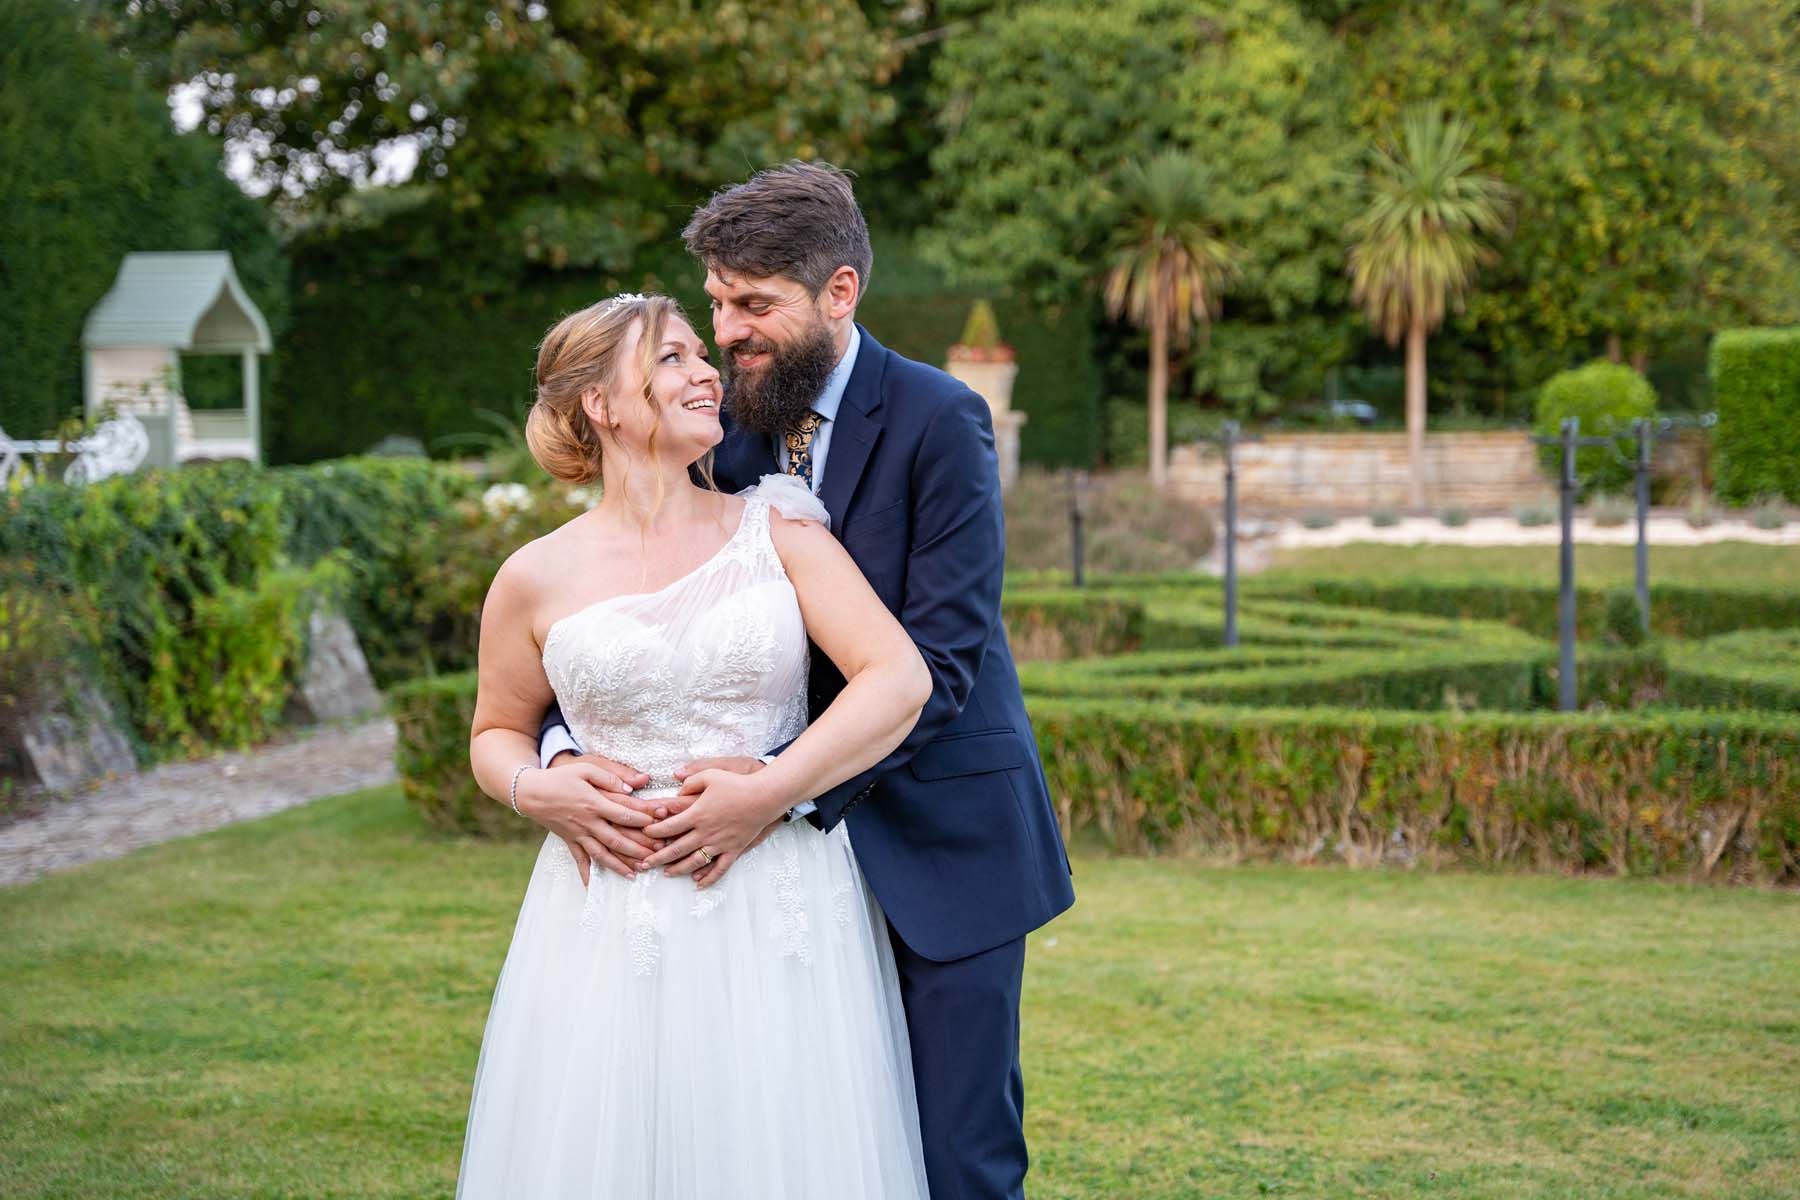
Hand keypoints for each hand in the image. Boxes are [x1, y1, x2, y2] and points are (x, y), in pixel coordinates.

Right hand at [517, 760, 660, 885]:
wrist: (530, 792)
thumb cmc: (560, 777)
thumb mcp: (585, 769)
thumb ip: (609, 777)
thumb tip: (632, 786)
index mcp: (594, 803)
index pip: (623, 814)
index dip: (643, 820)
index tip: (659, 825)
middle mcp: (587, 822)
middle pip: (616, 839)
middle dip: (637, 849)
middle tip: (655, 857)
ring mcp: (577, 834)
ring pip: (601, 853)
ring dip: (618, 865)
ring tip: (635, 874)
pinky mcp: (569, 840)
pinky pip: (579, 860)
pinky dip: (586, 873)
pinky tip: (593, 886)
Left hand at [641, 767, 788, 877]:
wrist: (764, 796)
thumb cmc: (737, 784)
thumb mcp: (711, 775)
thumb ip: (691, 780)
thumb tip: (677, 787)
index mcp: (698, 814)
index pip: (669, 826)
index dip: (654, 831)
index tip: (644, 833)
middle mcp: (706, 832)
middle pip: (676, 849)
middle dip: (657, 857)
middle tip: (644, 864)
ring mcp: (719, 844)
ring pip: (694, 862)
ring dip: (677, 869)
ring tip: (665, 873)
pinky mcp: (733, 850)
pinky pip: (719, 868)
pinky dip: (708, 878)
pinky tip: (698, 884)